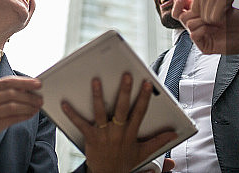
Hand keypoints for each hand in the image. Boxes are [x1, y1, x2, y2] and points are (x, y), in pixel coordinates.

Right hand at [0, 76, 43, 152]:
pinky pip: (10, 119)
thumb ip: (5, 93)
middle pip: (11, 93)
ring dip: (27, 106)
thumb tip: (29, 89)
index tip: (38, 83)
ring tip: (37, 107)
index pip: (7, 81)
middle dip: (28, 95)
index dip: (24, 81)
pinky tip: (30, 115)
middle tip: (41, 98)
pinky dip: (22, 116)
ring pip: (11, 106)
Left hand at [62, 73, 177, 172]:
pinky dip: (72, 114)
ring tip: (96, 81)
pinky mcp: (91, 137)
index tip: (147, 84)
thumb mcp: (144, 152)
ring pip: (101, 112)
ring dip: (98, 96)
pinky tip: (65, 103)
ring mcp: (104, 134)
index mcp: (131, 134)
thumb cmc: (124, 162)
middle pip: (123, 109)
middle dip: (125, 92)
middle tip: (126, 76)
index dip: (144, 98)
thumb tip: (173, 134)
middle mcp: (118, 132)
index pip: (140, 112)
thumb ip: (159, 142)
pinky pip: (81, 124)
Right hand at [176, 0, 238, 54]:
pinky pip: (194, 35)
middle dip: (191, 9)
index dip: (178, 4)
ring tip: (214, 19)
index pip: (179, 11)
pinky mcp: (204, 47)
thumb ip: (199, 2)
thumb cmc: (236, 18)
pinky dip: (203, 28)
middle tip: (201, 7)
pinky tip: (214, 27)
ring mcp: (201, 37)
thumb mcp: (216, 5)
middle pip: (180, 17)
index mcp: (198, 17)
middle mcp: (197, 27)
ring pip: (187, 24)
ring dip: (201, 19)